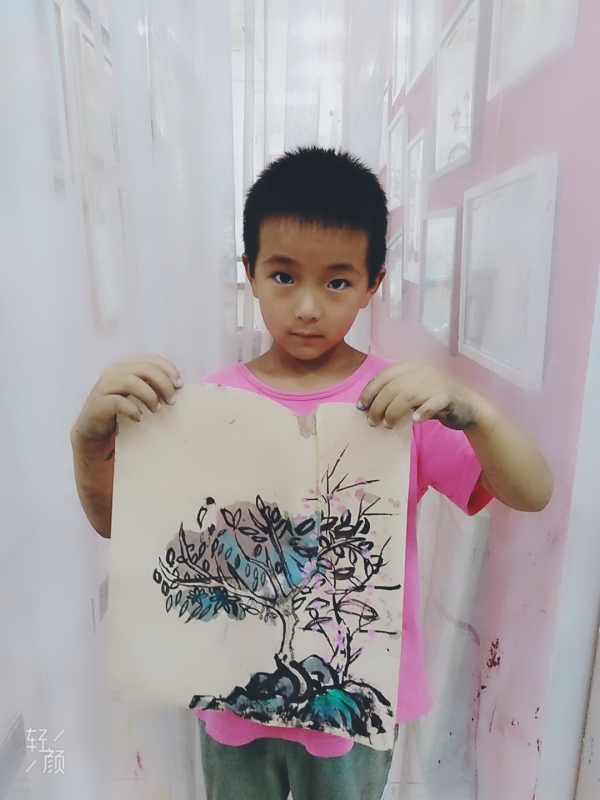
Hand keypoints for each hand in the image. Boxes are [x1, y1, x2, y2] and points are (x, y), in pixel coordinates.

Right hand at [72, 355, 182, 441]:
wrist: (94, 428)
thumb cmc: (120, 409)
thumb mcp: (137, 393)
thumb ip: (152, 384)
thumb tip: (177, 386)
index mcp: (126, 365)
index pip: (152, 359)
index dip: (169, 370)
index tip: (179, 386)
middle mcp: (114, 371)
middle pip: (145, 368)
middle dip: (163, 384)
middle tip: (171, 401)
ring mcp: (105, 385)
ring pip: (132, 382)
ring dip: (150, 396)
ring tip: (157, 409)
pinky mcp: (99, 402)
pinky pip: (118, 402)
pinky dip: (133, 410)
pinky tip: (140, 418)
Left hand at [358, 360, 479, 429]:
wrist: (468, 407)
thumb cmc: (434, 400)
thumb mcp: (412, 393)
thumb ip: (394, 394)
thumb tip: (367, 407)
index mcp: (412, 366)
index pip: (384, 375)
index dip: (370, 390)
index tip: (361, 406)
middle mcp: (423, 371)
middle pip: (393, 387)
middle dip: (378, 406)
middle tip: (372, 422)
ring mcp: (437, 382)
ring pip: (407, 396)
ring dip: (393, 412)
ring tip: (387, 424)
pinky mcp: (448, 397)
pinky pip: (432, 404)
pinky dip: (421, 413)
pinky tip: (415, 421)